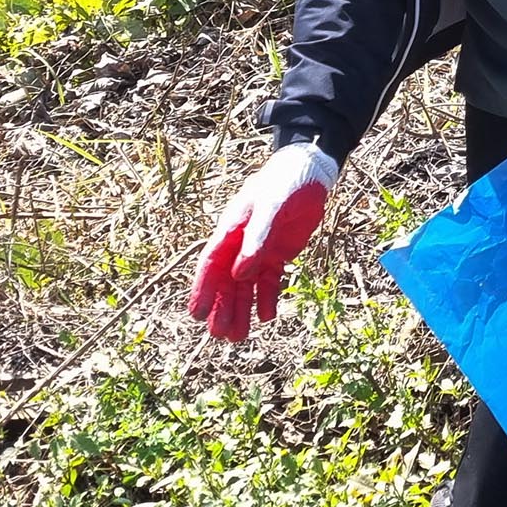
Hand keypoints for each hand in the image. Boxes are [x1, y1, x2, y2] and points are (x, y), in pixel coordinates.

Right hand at [189, 142, 341, 341]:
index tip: (196, 314)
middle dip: (222, 308)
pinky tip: (268, 317)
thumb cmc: (285, 182)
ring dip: (242, 309)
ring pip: (246, 286)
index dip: (204, 290)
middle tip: (219, 336)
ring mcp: (259, 250)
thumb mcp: (271, 206)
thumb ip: (256, 238)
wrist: (309, 170)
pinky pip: (269, 281)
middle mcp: (241, 243)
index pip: (212, 265)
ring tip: (238, 337)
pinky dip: (267, 298)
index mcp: (231, 229)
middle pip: (227, 281)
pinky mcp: (278, 253)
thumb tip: (240, 273)